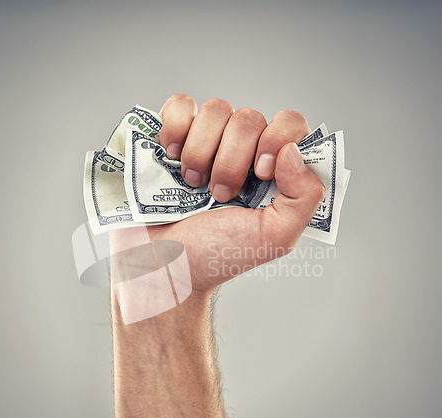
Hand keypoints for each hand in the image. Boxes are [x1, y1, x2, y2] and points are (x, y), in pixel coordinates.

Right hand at [117, 94, 324, 293]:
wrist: (161, 265)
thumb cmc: (215, 256)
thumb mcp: (273, 238)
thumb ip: (303, 197)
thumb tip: (293, 150)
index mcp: (270, 172)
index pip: (290, 125)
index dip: (278, 139)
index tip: (261, 173)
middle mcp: (240, 152)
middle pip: (249, 118)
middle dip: (231, 161)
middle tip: (219, 195)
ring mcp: (204, 142)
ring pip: (215, 109)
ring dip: (201, 152)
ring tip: (192, 185)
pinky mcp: (170, 138)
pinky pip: (180, 105)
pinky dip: (176, 126)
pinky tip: (171, 157)